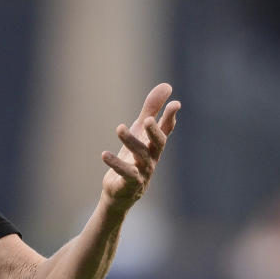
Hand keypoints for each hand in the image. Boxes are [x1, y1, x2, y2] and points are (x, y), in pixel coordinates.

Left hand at [101, 83, 179, 211]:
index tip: (175, 104)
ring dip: (130, 141)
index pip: (166, 130)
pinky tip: (104, 154)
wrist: (119, 192)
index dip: (170, 118)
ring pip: (140, 156)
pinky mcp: (130, 184)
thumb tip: (167, 86)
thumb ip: (151, 110)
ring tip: (119, 127)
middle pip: (159, 144)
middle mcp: (152, 158)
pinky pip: (125, 173)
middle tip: (147, 120)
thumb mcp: (139, 132)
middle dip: (155, 131)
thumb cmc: (132, 159)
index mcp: (154, 145)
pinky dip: (116, 164)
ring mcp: (143, 172)